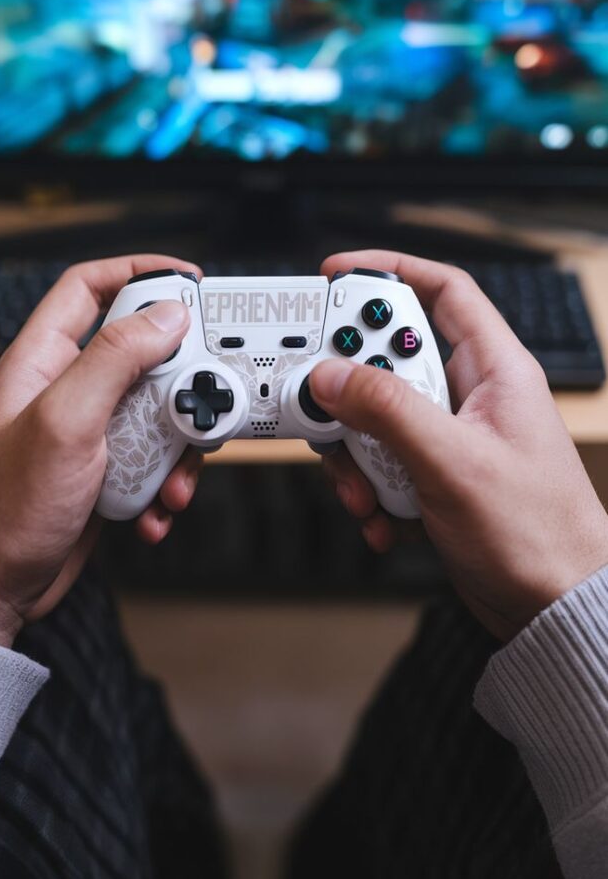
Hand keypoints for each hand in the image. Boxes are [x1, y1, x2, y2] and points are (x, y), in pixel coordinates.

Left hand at [0, 255, 201, 646]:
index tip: (187, 280)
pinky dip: (166, 484)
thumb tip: (165, 316)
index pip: (89, 287)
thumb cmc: (6, 510)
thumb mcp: (65, 422)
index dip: (138, 272)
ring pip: (158, 411)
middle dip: (180, 379)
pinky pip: (155, 460)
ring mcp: (90, 430)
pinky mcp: (107, 469)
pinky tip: (154, 508)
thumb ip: (114, 360)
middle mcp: (68, 389)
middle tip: (203, 395)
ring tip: (174, 476)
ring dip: (178, 446)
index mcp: (43, 360)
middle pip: (142, 353)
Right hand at [311, 250, 607, 639]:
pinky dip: (369, 488)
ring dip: (357, 453)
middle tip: (328, 406)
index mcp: (495, 369)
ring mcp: (450, 436)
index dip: (388, 271)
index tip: (336, 275)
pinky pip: (381, 461)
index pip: (442, 291)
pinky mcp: (433, 474)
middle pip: (389, 358)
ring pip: (376, 416)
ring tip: (365, 491)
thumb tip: (330, 375)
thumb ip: (387, 411)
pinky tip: (383, 519)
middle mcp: (471, 395)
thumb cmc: (538, 534)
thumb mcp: (452, 462)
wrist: (550, 607)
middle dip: (353, 389)